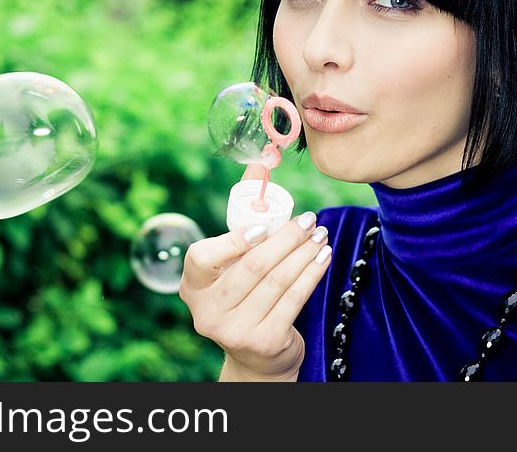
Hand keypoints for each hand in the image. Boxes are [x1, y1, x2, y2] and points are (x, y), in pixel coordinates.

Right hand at [178, 164, 331, 380]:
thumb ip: (243, 212)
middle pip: (251, 267)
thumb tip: (263, 160)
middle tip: (309, 219)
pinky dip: (312, 274)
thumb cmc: (244, 292)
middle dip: (285, 239)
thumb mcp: (233, 260)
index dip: (232, 240)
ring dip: (304, 253)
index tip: (262, 225)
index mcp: (193, 287)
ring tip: (320, 234)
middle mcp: (207, 312)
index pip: (202, 258)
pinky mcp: (264, 341)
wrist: (256, 355)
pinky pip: (294, 299)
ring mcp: (234, 330)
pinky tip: (323, 257)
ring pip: (277, 281)